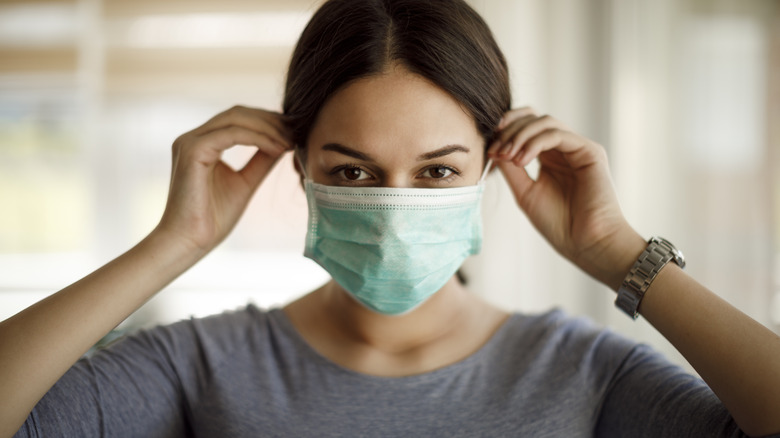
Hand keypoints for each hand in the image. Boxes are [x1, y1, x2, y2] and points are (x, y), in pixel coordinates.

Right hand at [155, 106, 291, 253]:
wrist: (189, 242)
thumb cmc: (212, 220)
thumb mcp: (245, 183)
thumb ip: (261, 161)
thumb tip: (284, 143)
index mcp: (202, 144)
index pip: (238, 120)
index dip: (268, 122)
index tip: (294, 132)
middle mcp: (192, 138)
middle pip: (238, 113)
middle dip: (271, 120)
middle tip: (297, 132)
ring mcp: (189, 141)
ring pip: (236, 119)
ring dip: (268, 128)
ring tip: (291, 141)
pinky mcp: (192, 150)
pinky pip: (232, 134)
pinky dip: (258, 138)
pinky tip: (278, 149)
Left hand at [488, 107, 644, 289]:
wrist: (586, 243)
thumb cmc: (559, 224)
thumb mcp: (525, 192)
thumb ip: (510, 169)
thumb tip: (493, 147)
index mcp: (549, 158)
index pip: (526, 127)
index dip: (506, 130)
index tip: (489, 147)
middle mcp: (564, 149)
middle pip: (534, 118)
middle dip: (510, 130)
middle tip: (495, 149)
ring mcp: (578, 148)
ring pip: (545, 122)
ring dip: (520, 135)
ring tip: (507, 156)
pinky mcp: (590, 151)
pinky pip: (558, 134)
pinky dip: (535, 143)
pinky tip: (522, 160)